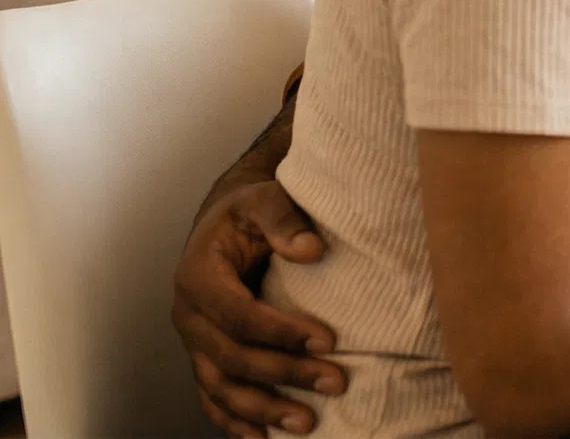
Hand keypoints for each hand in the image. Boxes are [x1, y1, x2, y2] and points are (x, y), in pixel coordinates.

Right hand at [171, 178, 343, 437]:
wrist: (223, 223)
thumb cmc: (247, 211)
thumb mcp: (264, 199)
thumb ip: (284, 219)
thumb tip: (312, 249)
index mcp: (198, 277)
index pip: (238, 315)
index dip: (282, 332)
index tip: (328, 341)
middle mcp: (188, 316)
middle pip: (233, 358)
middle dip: (284, 375)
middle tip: (335, 382)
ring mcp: (193, 343)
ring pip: (220, 388)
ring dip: (263, 410)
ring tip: (308, 423)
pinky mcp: (204, 358)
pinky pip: (213, 399)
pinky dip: (236, 422)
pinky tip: (265, 438)